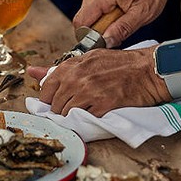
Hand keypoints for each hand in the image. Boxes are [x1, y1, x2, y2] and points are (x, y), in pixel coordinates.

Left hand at [27, 47, 168, 116]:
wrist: (149, 70)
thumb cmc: (121, 64)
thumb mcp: (89, 59)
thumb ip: (61, 68)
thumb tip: (32, 71)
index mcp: (73, 65)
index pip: (47, 87)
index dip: (48, 99)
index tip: (52, 104)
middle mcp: (77, 77)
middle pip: (55, 104)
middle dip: (60, 111)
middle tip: (71, 111)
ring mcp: (89, 91)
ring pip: (67, 114)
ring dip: (73, 117)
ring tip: (83, 114)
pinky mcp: (103, 104)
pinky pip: (85, 120)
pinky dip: (87, 121)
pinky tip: (94, 116)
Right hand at [72, 0, 176, 46]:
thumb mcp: (144, 12)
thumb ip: (123, 29)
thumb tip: (106, 42)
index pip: (80, 22)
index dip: (89, 37)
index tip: (105, 40)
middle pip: (83, 21)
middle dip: (98, 31)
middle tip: (119, 28)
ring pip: (87, 17)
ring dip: (102, 24)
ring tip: (122, 17)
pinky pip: (92, 11)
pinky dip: (103, 17)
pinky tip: (119, 12)